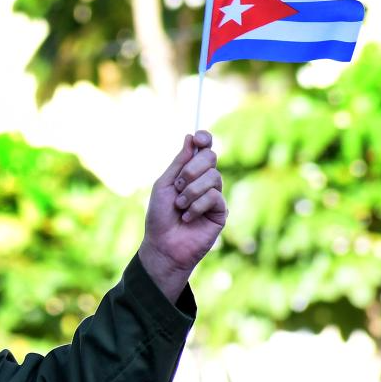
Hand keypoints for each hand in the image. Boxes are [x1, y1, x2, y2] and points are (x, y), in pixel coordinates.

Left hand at [137, 130, 227, 302]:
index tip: (199, 138)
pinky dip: (197, 206)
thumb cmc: (160, 216)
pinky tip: (187, 217)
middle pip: (211, 158)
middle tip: (178, 185)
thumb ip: (179, 163)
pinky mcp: (220, 212)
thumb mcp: (164, 185)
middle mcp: (204, 182)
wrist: (163, 244)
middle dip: (192, 169)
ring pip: (213, 177)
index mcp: (190, 173)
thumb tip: (191, 137)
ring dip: (191, 191)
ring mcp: (214, 196)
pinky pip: (214, 197)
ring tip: (179, 206)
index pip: (204, 149)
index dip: (204, 140)